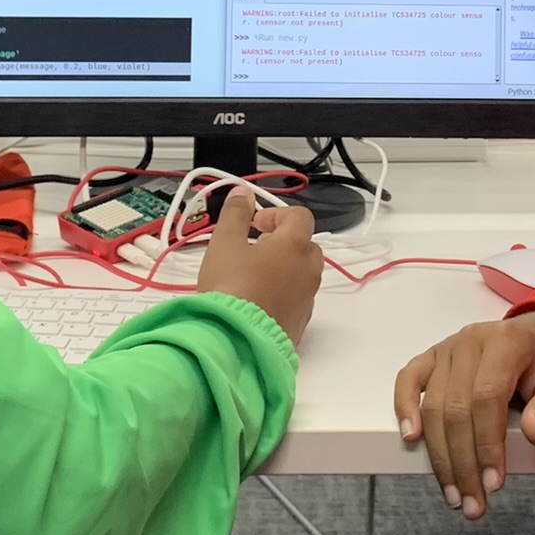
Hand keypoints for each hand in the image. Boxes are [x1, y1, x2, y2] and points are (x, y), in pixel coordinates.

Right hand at [194, 186, 321, 344]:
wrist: (235, 341)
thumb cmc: (230, 286)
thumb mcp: (224, 244)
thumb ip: (235, 214)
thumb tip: (243, 192)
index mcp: (295, 245)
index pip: (299, 216)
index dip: (276, 214)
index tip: (253, 224)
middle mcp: (309, 271)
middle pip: (306, 245)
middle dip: (283, 241)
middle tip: (254, 248)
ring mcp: (308, 299)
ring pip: (303, 274)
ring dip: (285, 268)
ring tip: (253, 276)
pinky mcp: (301, 324)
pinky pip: (297, 299)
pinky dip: (283, 293)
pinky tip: (257, 301)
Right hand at [392, 308, 534, 518]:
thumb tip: (534, 434)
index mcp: (506, 344)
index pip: (488, 398)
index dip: (487, 445)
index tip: (493, 483)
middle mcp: (470, 342)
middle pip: (456, 409)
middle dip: (462, 463)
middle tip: (473, 503)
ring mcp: (447, 348)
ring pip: (432, 406)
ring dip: (439, 455)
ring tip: (453, 493)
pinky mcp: (431, 357)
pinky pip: (408, 381)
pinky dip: (404, 409)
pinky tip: (410, 439)